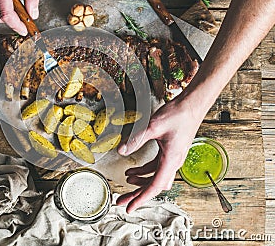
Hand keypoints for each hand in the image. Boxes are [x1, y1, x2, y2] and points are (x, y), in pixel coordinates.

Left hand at [116, 96, 204, 212]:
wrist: (192, 105)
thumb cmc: (177, 115)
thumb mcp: (153, 127)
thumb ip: (136, 139)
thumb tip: (121, 151)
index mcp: (170, 160)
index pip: (153, 187)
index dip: (140, 199)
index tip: (129, 207)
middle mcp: (173, 163)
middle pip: (153, 186)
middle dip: (136, 194)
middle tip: (121, 200)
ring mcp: (172, 158)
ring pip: (154, 178)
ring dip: (140, 183)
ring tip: (125, 183)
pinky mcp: (170, 153)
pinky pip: (156, 168)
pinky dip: (144, 172)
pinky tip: (133, 172)